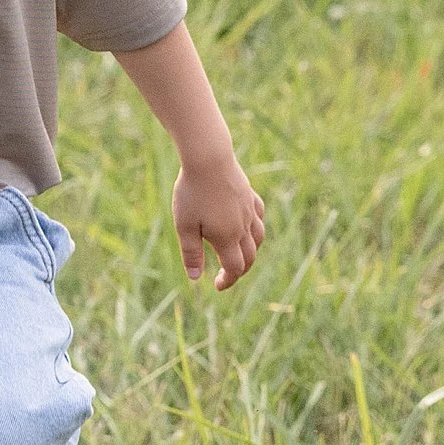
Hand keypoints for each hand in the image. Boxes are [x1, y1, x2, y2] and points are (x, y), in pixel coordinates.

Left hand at [173, 154, 264, 289]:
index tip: (217, 286)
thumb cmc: (192, 192)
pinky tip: (248, 225)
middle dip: (240, 270)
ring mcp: (249, 210)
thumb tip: (196, 278)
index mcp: (227, 238)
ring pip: (259, 238)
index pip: (235, 268)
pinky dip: (255, 227)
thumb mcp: (185, 226)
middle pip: (250, 257)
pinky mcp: (249, 195)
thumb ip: (191, 253)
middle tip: (227, 274)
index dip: (228, 281)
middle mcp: (243, 227)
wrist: (208, 158)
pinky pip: (258, 216)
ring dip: (251, 251)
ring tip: (239, 253)